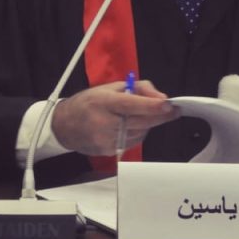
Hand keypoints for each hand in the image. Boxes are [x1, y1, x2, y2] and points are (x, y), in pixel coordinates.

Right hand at [52, 80, 178, 155]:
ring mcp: (106, 139)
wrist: (64, 125)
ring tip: (141, 115)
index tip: (168, 105)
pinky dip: (138, 133)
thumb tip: (161, 98)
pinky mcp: (108, 151)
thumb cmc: (89, 102)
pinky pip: (133, 142)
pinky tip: (131, 126)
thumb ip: (138, 88)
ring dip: (148, 125)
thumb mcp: (111, 87)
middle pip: (140, 122)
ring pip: (140, 133)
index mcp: (104, 102)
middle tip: (174, 111)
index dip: (151, 106)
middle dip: (160, 116)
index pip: (131, 105)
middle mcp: (104, 122)